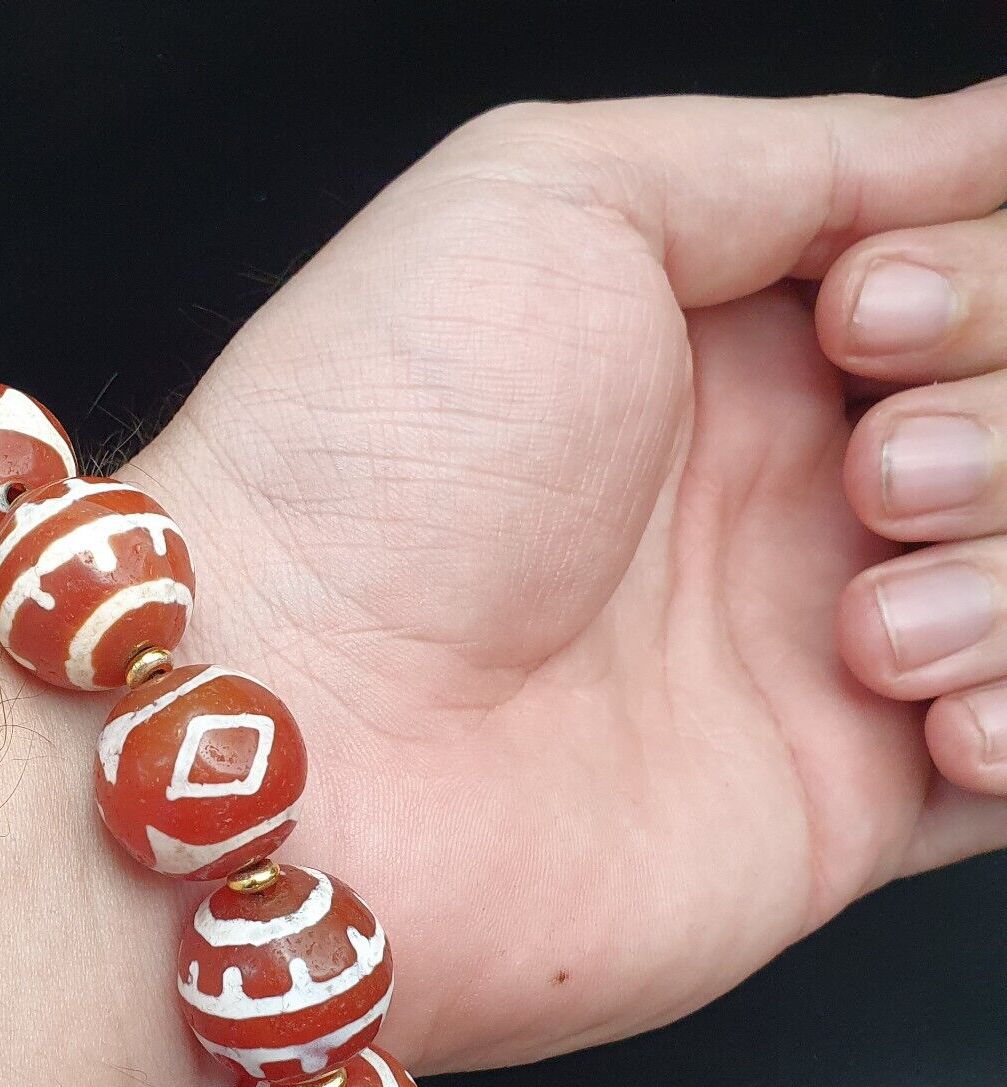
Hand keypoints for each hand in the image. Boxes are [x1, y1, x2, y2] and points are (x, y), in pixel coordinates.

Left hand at [130, 82, 1006, 1071]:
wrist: (295, 725)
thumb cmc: (370, 462)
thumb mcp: (545, 201)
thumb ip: (780, 161)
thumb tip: (974, 134)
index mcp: (725, 343)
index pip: (969, 268)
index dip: (974, 272)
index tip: (857, 312)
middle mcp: (778, 494)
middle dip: (998, 417)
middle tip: (860, 468)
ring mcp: (811, 655)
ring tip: (859, 621)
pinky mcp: (830, 808)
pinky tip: (919, 708)